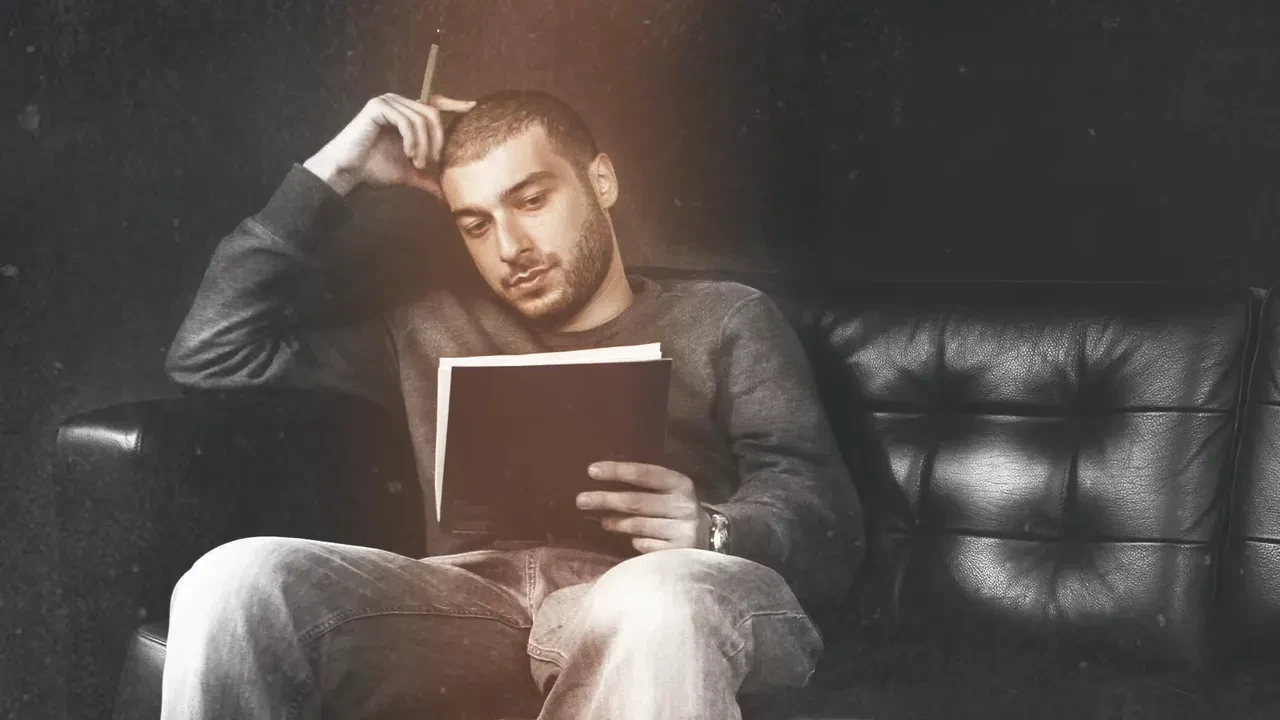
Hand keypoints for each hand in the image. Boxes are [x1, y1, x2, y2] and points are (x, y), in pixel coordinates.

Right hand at [303, 92, 475, 198]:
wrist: (348, 173)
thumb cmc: (374, 170)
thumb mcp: (410, 173)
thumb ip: (429, 178)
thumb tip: (447, 196)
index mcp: (405, 113)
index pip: (434, 103)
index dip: (455, 103)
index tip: (473, 108)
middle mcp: (398, 103)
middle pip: (432, 113)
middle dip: (437, 140)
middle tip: (431, 163)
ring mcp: (387, 102)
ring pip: (422, 119)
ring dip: (424, 146)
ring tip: (418, 164)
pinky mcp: (378, 106)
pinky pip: (407, 121)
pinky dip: (412, 140)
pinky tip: (408, 155)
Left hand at [576, 462, 710, 553]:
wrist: (712, 537)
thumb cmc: (678, 509)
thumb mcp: (670, 492)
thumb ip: (644, 486)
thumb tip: (602, 483)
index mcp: (681, 484)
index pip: (644, 474)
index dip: (617, 471)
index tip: (591, 471)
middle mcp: (683, 506)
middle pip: (636, 501)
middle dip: (605, 499)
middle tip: (581, 500)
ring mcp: (682, 531)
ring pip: (638, 526)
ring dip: (616, 523)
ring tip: (604, 521)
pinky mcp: (678, 553)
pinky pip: (645, 545)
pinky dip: (636, 541)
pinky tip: (633, 539)